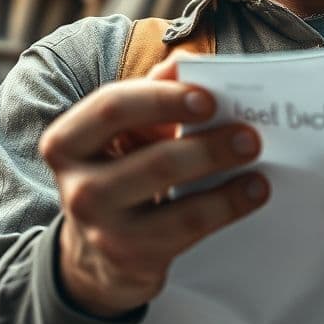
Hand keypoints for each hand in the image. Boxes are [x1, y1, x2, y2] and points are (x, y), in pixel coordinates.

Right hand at [39, 56, 267, 317]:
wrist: (98, 252)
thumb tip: (187, 65)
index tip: (208, 98)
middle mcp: (78, 189)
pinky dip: (229, 205)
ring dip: (224, 175)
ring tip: (255, 155)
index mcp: (67, 141)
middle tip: (249, 133)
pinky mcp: (133, 258)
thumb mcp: (125, 131)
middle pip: (154, 160)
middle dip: (208, 145)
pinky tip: (255, 190)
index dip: (162, 99)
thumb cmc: (120, 170)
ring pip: (176, 200)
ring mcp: (104, 230)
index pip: (112, 108)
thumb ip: (153, 92)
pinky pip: (190, 228)